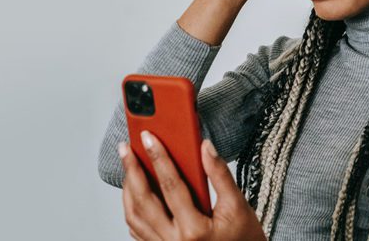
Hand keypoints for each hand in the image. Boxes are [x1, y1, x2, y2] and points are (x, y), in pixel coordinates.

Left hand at [117, 132, 266, 240]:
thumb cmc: (242, 238)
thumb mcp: (237, 205)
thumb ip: (220, 174)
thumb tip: (205, 147)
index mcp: (194, 230)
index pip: (171, 186)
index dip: (159, 158)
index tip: (148, 138)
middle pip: (143, 201)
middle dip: (132, 171)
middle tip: (126, 149)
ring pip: (134, 216)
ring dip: (128, 189)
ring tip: (129, 167)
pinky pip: (137, 229)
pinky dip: (132, 208)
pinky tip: (134, 192)